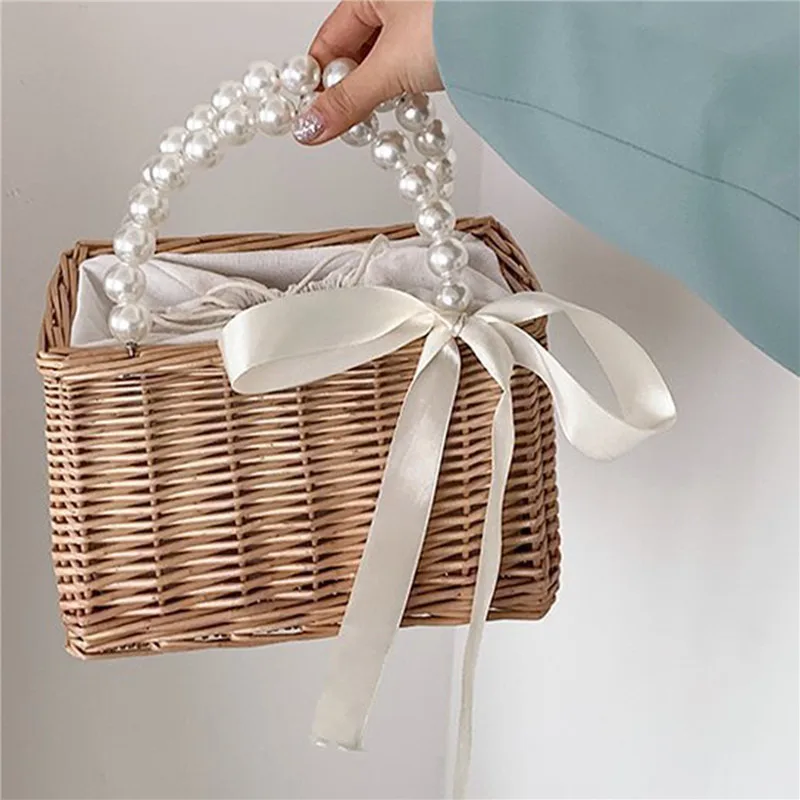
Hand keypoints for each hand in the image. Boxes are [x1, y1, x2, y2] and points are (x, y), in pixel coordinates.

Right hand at [294, 0, 441, 144]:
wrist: (516, 29)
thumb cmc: (455, 25)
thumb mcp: (389, 69)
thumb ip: (346, 102)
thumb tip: (309, 127)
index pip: (329, 39)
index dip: (319, 78)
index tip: (315, 112)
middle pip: (359, 50)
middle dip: (354, 86)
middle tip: (351, 118)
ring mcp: (424, 15)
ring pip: (388, 59)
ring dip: (383, 89)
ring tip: (386, 107)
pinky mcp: (448, 36)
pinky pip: (415, 63)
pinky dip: (408, 85)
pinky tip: (412, 100)